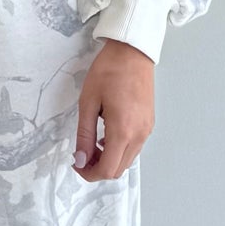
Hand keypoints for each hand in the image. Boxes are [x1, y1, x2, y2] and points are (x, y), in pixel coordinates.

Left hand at [73, 37, 153, 179]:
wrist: (132, 52)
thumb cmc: (109, 71)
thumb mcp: (88, 103)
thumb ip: (84, 135)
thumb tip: (80, 159)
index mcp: (123, 130)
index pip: (107, 169)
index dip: (88, 173)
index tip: (76, 164)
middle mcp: (139, 134)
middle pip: (118, 170)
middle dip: (98, 168)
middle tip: (81, 156)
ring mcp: (147, 130)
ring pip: (127, 160)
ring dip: (109, 159)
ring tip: (92, 144)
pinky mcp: (149, 124)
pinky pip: (134, 147)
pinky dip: (119, 149)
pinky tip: (106, 135)